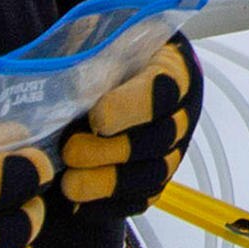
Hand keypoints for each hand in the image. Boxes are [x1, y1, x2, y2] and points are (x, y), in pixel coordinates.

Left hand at [52, 35, 196, 215]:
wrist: (109, 72)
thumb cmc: (103, 51)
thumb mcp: (97, 41)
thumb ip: (92, 60)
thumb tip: (79, 88)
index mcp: (171, 70)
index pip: (161, 92)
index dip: (129, 109)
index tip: (95, 117)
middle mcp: (178, 114)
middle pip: (158, 141)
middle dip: (111, 151)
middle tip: (70, 151)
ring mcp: (169, 150)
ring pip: (152, 176)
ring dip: (109, 183)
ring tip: (70, 183)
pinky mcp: (154, 179)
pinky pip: (140, 200)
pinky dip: (109, 206)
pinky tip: (78, 203)